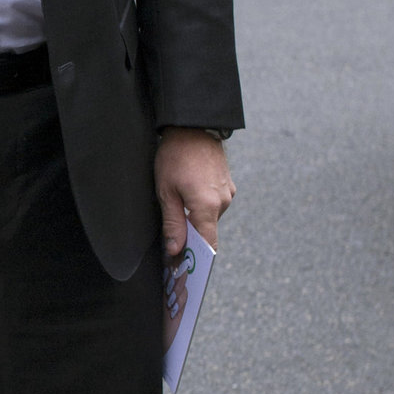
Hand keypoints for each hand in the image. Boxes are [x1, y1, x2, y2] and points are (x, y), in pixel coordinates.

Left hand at [155, 128, 235, 256]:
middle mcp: (223, 202)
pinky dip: (202, 206)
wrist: (192, 126)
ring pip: (210, 217)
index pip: (208, 245)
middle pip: (207, 231)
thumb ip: (173, 223)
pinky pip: (214, 204)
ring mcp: (227, 192)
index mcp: (208, 206)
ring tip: (176, 209)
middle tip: (172, 242)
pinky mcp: (227, 184)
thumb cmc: (175, 156)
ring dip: (195, 219)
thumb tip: (176, 250)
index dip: (196, 259)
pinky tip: (186, 195)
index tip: (184, 267)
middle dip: (191, 238)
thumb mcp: (166, 192)